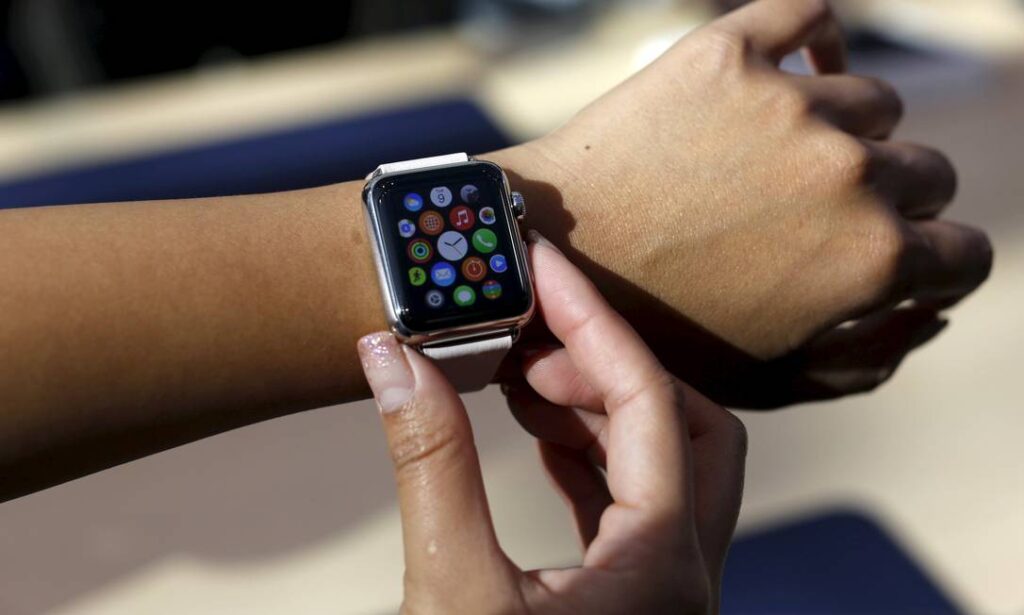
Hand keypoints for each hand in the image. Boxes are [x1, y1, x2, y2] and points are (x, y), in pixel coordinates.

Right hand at [356, 233, 745, 613]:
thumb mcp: (452, 591)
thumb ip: (432, 468)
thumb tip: (394, 364)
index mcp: (662, 563)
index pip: (649, 401)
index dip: (590, 320)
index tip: (542, 269)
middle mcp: (683, 572)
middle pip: (689, 423)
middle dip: (611, 364)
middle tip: (535, 337)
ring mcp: (664, 589)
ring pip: (667, 463)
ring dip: (599, 408)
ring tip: (522, 380)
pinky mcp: (631, 600)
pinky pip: (635, 504)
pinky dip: (592, 457)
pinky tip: (540, 440)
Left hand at [495, 0, 991, 406]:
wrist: (543, 260)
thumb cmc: (652, 332)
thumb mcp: (768, 381)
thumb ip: (869, 358)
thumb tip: (935, 314)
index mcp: (871, 262)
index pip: (965, 255)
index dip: (935, 265)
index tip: (900, 258)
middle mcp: (848, 173)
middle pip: (927, 171)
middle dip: (891, 202)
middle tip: (823, 215)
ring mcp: (790, 104)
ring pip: (872, 103)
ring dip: (844, 134)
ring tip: (783, 159)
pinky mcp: (728, 52)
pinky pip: (810, 17)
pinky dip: (812, 44)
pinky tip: (792, 76)